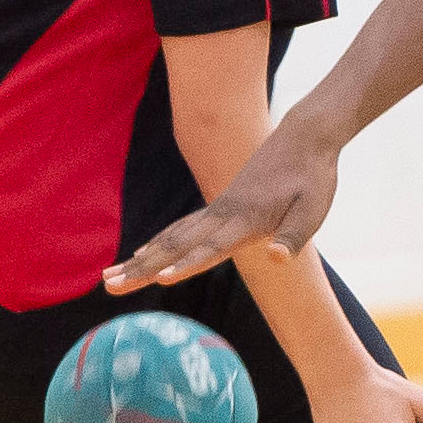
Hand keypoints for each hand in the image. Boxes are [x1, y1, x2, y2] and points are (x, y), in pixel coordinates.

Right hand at [108, 125, 340, 289]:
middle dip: (141, 269)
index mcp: (247, 220)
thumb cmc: (314, 177)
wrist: (305, 136)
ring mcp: (218, 209)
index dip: (186, 265)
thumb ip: (294, 237)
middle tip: (108, 286)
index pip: (212, 249)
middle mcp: (224, 215)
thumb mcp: (314, 209)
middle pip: (176, 246)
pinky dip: (159, 242)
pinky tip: (143, 253)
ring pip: (170, 238)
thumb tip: (277, 258)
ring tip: (109, 277)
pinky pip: (181, 227)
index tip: (159, 280)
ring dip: (140, 259)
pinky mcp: (220, 206)